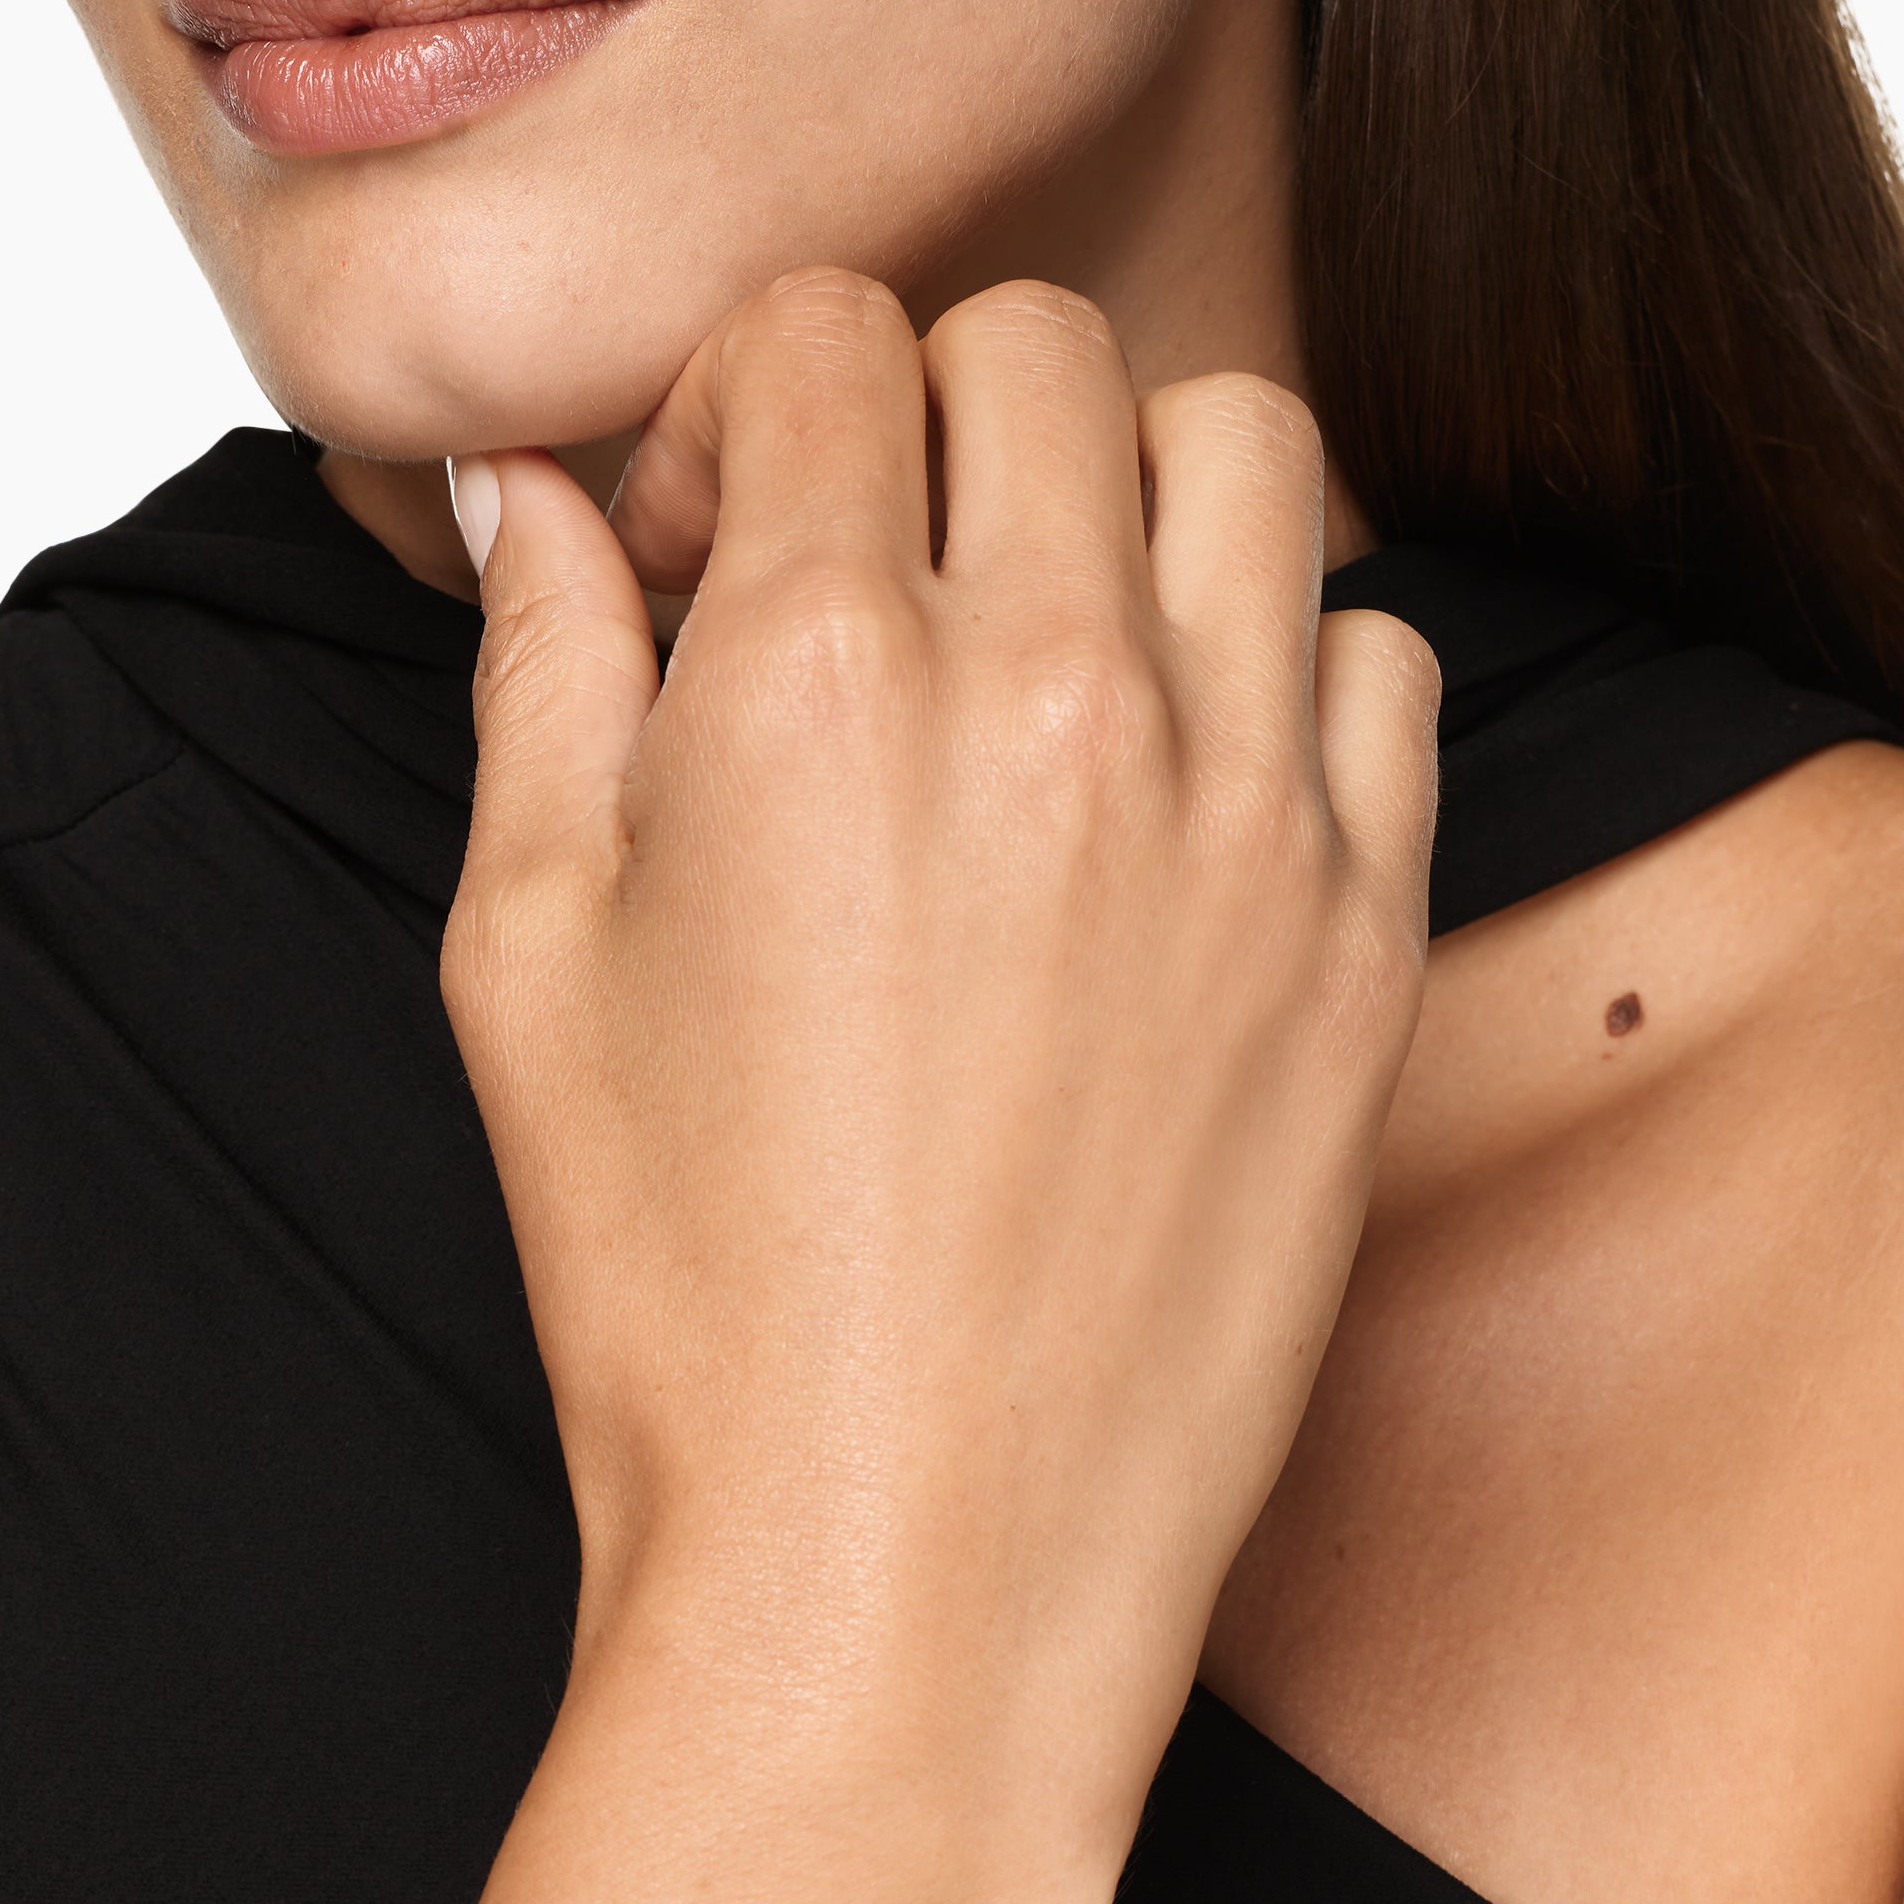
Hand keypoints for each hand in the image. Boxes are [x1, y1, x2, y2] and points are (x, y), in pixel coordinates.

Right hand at [443, 270, 1434, 1879]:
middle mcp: (1046, 689)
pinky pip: (1379, 653)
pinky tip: (1178, 773)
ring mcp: (1238, 803)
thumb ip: (535, 667)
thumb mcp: (524, 956)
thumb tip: (526, 487)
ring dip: (1119, 479)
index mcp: (810, 672)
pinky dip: (1280, 656)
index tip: (702, 546)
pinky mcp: (1367, 927)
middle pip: (1031, 345)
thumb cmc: (684, 1296)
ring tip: (1041, 624)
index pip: (820, 331)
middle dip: (918, 408)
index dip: (733, 405)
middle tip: (859, 569)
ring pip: (1240, 441)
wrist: (902, 1573)